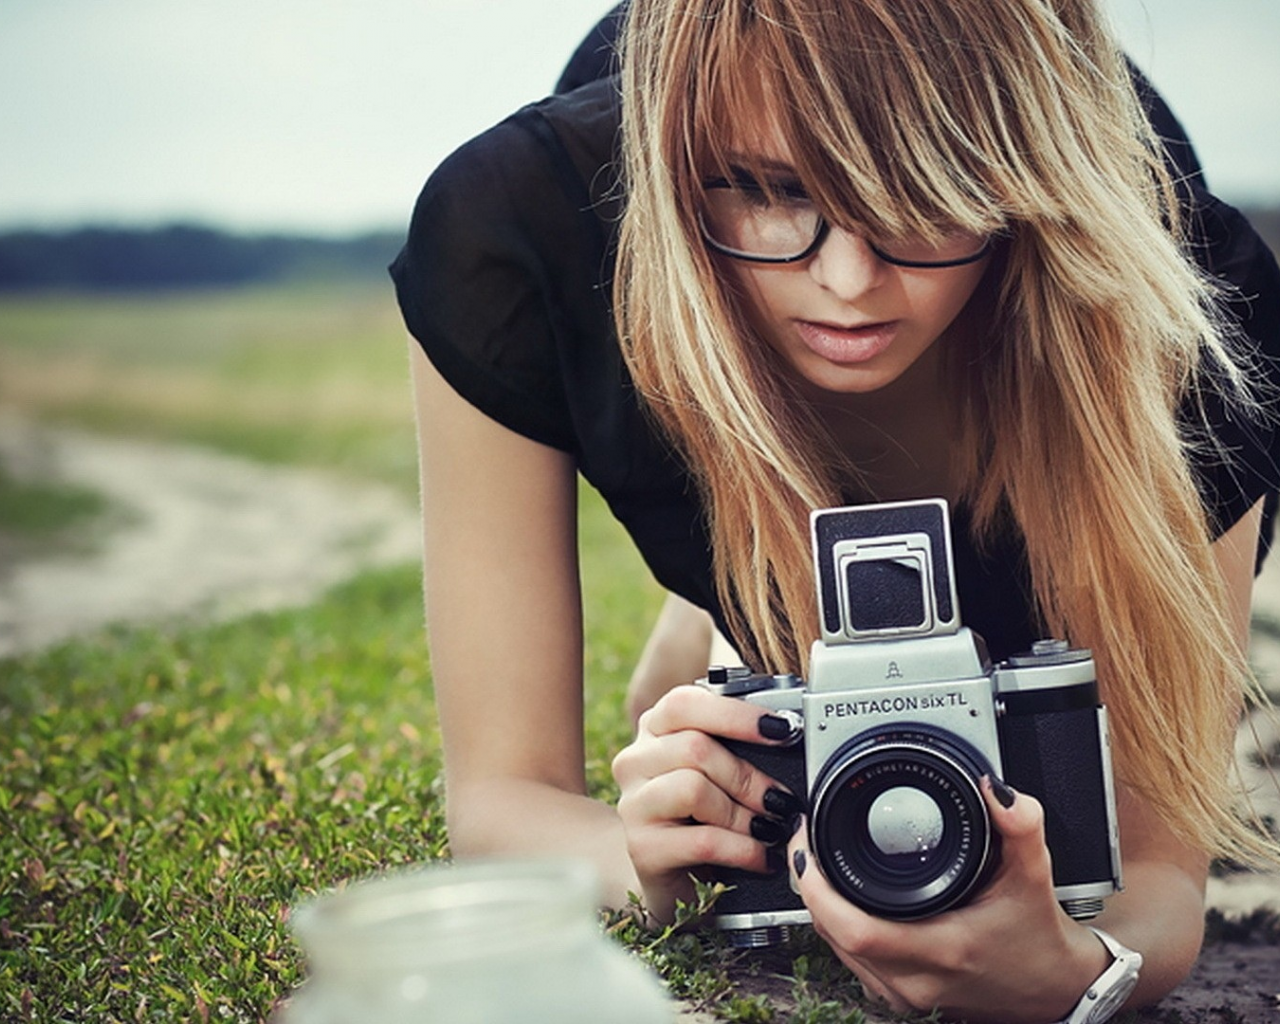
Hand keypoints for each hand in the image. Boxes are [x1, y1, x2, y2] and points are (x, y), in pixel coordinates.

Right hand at [612, 684, 803, 923]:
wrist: (670, 873)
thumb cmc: (701, 813)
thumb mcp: (714, 770)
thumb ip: (734, 744)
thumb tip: (787, 731)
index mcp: (655, 728)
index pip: (685, 703)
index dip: (737, 715)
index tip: (782, 730)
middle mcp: (635, 760)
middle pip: (694, 748)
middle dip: (748, 776)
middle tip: (781, 798)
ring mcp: (633, 805)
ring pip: (693, 789)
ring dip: (743, 814)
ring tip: (769, 830)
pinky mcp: (642, 848)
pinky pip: (703, 840)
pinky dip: (743, 849)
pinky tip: (762, 856)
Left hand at [787, 777, 1110, 1022]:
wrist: (1053, 989)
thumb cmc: (1038, 938)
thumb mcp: (1034, 874)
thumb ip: (1019, 826)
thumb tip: (994, 788)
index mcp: (942, 949)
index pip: (855, 930)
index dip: (819, 889)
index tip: (807, 845)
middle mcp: (916, 980)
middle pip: (832, 935)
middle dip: (810, 885)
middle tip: (805, 840)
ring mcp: (905, 994)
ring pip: (835, 949)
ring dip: (819, 905)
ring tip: (814, 859)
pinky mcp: (900, 996)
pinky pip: (849, 959)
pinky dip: (835, 925)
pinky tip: (836, 895)